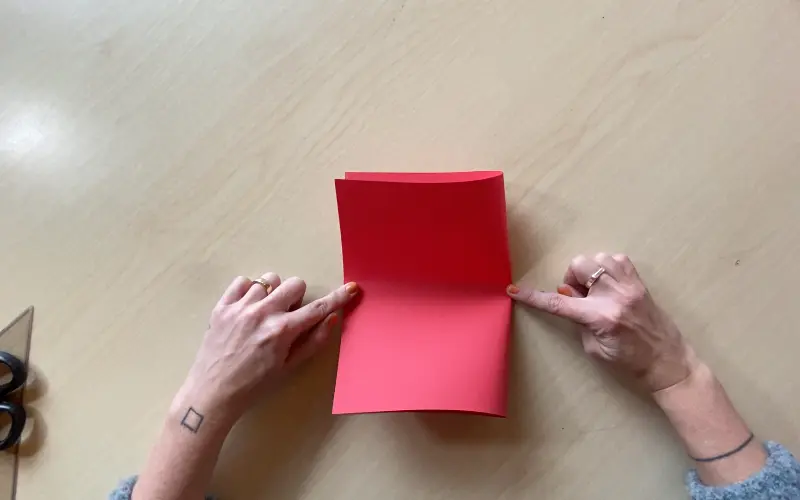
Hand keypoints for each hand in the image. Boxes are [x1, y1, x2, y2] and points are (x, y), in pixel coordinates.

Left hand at [179, 273, 358, 422]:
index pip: (318, 308)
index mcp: (282, 331)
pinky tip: (247, 309)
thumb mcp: (289, 367)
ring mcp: (240, 308)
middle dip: (296, 297)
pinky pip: (242, 282)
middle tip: (287, 315)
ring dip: (271, 294)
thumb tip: (332, 318)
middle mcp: (262, 314)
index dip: (338, 297)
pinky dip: (248, 292)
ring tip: (263, 314)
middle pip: (294, 284)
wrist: (213, 392)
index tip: (352, 288)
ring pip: (268, 280)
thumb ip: (313, 341)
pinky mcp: (221, 306)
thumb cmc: (255, 385)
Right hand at [508, 253, 694, 391]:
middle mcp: (615, 296)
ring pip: (598, 258)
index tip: (515, 290)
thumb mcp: (594, 348)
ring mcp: (630, 285)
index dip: (534, 297)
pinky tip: (610, 285)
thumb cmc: (628, 360)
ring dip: (591, 273)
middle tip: (580, 297)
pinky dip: (608, 268)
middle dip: (573, 279)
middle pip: (580, 266)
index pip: (558, 303)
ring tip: (597, 291)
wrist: (666, 360)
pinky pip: (617, 259)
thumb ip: (578, 320)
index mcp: (601, 317)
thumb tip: (568, 295)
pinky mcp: (640, 282)